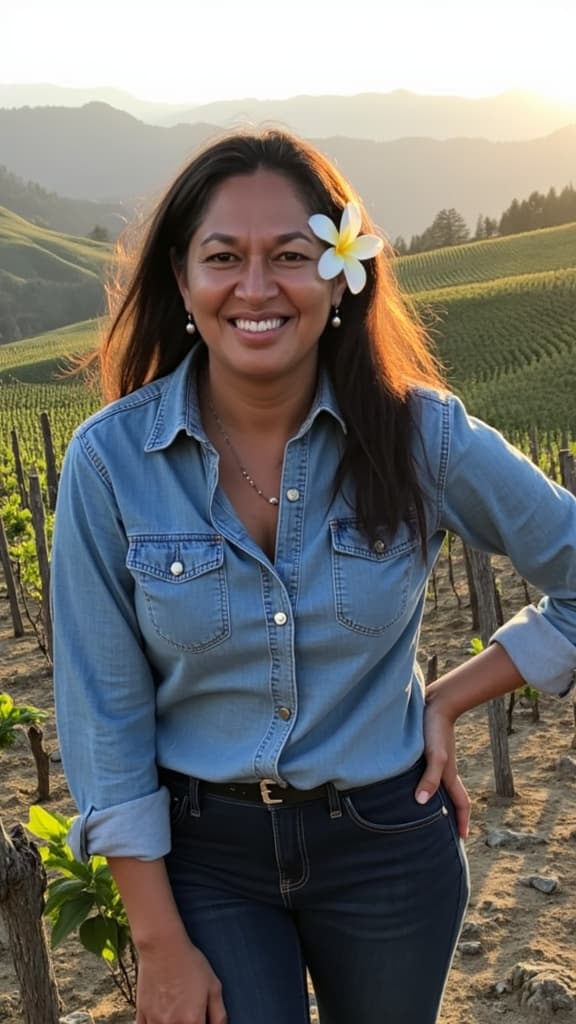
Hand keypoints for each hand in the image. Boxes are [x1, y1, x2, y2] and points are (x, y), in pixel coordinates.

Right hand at [135, 937, 226, 1023]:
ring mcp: (154, 1021)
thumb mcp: (213, 986)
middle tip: (189, 1016)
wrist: (163, 946)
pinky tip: (161, 1019)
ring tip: (177, 1016)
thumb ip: (219, 1015)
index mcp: (192, 1020)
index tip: (202, 1021)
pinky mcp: (142, 1013)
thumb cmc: (189, 963)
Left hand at [415, 696, 470, 839]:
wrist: (434, 702)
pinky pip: (429, 774)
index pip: (462, 803)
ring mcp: (437, 761)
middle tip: (446, 833)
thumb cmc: (435, 729)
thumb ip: (430, 777)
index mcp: (450, 774)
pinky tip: (412, 786)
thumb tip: (421, 802)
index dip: (463, 821)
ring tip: (428, 815)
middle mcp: (445, 770)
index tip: (462, 839)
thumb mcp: (435, 755)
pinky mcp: (427, 752)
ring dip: (438, 802)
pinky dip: (425, 785)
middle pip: (452, 798)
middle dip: (452, 816)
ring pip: (440, 787)